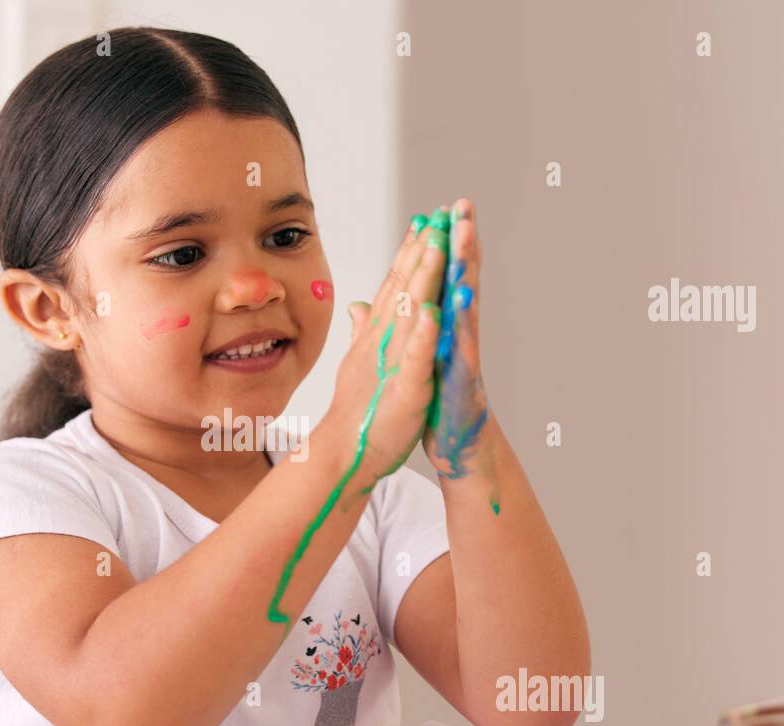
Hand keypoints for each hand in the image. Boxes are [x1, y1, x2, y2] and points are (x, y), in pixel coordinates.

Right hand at [319, 212, 448, 492]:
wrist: (345, 451)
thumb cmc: (357, 411)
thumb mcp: (361, 363)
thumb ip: (362, 332)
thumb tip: (359, 307)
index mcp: (378, 335)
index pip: (396, 285)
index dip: (411, 252)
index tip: (426, 221)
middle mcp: (383, 340)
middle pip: (404, 288)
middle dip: (422, 250)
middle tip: (438, 216)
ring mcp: (393, 361)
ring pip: (410, 312)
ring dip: (423, 278)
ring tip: (437, 245)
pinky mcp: (405, 387)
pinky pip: (415, 357)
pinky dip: (422, 334)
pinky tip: (431, 311)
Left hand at [423, 197, 487, 478]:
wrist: (451, 443)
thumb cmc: (433, 401)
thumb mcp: (413, 358)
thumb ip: (405, 327)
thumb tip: (391, 302)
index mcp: (439, 328)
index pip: (439, 279)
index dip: (440, 246)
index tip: (439, 210)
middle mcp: (456, 335)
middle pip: (458, 281)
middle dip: (461, 243)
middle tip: (464, 206)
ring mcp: (462, 354)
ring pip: (464, 304)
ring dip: (465, 268)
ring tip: (466, 234)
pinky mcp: (461, 378)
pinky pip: (461, 344)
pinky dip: (460, 320)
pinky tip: (460, 296)